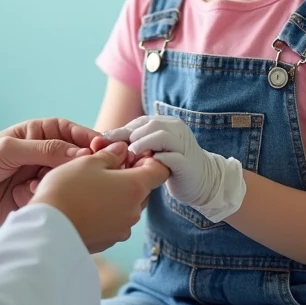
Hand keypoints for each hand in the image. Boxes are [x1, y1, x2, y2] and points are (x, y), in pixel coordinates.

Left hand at [0, 118, 99, 228]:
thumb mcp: (8, 149)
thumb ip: (46, 150)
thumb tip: (82, 154)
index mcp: (39, 134)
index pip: (75, 134)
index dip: (91, 141)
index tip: (103, 152)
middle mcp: (44, 155)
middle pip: (76, 161)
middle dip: (75, 169)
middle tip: (68, 176)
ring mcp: (39, 179)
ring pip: (66, 183)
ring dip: (53, 186)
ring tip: (29, 188)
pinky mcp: (33, 201)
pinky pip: (51, 201)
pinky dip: (41, 200)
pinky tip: (20, 199)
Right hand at [32, 142, 171, 251]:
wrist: (46, 230)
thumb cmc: (67, 190)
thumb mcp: (88, 162)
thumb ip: (111, 155)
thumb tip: (122, 151)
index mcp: (135, 188)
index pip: (160, 171)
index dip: (149, 159)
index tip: (133, 153)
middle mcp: (134, 212)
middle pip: (143, 189)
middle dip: (130, 176)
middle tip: (107, 166)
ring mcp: (121, 230)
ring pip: (127, 206)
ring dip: (116, 195)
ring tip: (91, 186)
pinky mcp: (107, 242)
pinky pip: (113, 221)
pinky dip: (106, 212)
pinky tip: (85, 205)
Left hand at [101, 115, 246, 222]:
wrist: (202, 182)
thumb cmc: (171, 166)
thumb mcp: (152, 151)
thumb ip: (135, 144)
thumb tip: (104, 141)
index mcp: (166, 124)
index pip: (139, 122)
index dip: (121, 130)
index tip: (103, 141)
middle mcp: (176, 129)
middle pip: (148, 125)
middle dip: (128, 136)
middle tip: (113, 149)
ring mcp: (183, 144)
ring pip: (161, 136)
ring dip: (142, 144)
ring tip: (130, 155)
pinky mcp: (187, 162)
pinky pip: (172, 157)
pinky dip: (158, 160)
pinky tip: (147, 166)